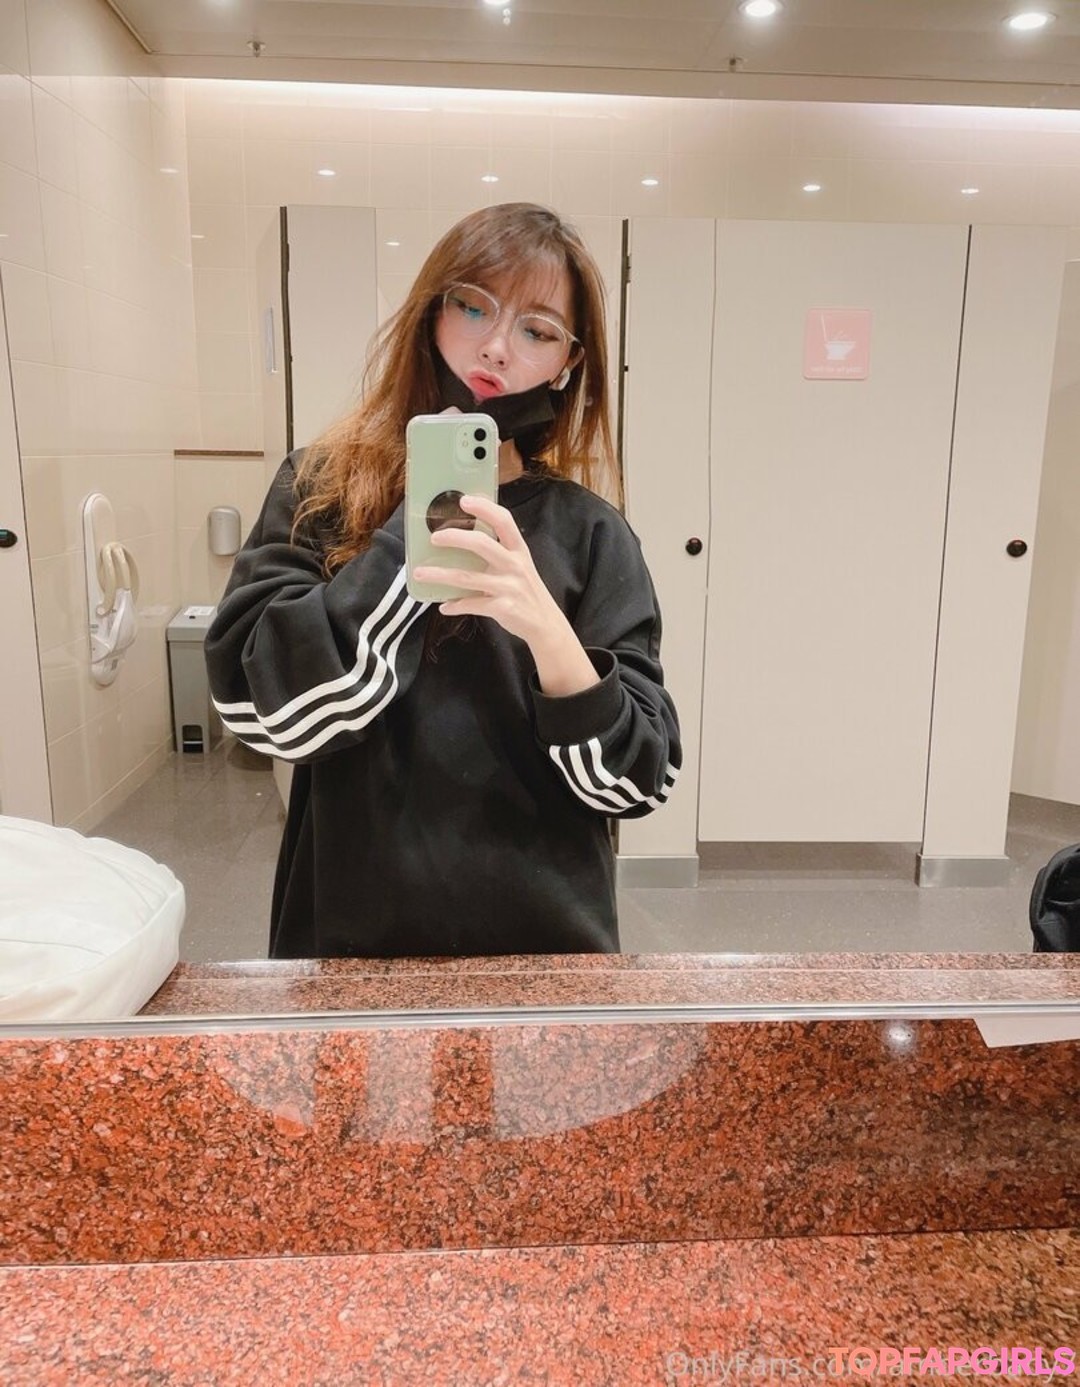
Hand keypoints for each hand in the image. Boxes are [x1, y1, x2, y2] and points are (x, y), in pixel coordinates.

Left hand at [412, 495, 599, 695]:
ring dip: (440, 575)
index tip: (464, 500)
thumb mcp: (519, 566)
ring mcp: (508, 587)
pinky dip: (455, 605)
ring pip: (467, 577)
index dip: (484, 508)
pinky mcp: (502, 608)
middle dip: (454, 538)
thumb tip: (463, 540)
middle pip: (481, 544)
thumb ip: (498, 552)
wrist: (545, 623)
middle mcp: (514, 565)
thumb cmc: (527, 590)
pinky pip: (472, 604)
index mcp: (518, 550)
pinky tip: (444, 606)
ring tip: (419, 573)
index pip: (503, 521)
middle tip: (434, 538)